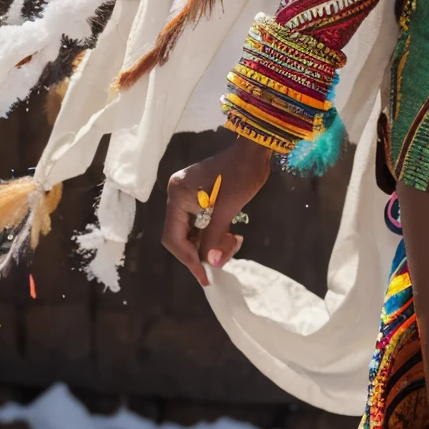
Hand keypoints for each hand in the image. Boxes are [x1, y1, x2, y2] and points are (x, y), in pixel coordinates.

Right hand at [162, 137, 273, 284]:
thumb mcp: (227, 209)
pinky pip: (201, 224)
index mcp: (177, 197)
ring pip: (193, 233)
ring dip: (212, 244)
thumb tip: (211, 264)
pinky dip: (214, 234)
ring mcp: (187, 197)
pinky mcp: (199, 198)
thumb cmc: (240, 176)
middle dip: (203, 252)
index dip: (189, 260)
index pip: (174, 238)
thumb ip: (215, 238)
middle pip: (182, 237)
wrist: (254, 151)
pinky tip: (230, 237)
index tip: (205, 277)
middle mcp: (177, 197)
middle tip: (226, 257)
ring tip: (234, 243)